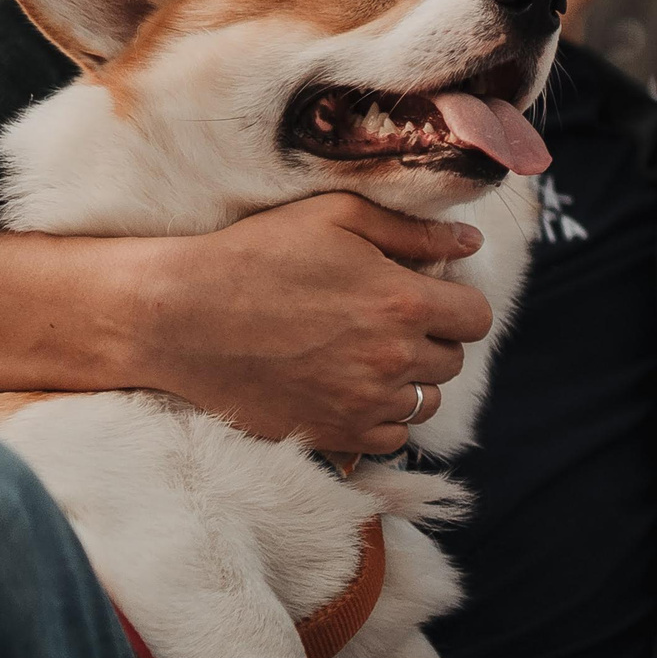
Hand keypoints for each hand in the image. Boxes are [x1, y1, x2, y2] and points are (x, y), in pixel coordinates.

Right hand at [125, 194, 493, 454]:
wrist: (179, 318)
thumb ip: (414, 230)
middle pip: (453, 361)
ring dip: (410, 381)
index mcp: (403, 303)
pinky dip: (382, 418)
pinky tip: (351, 388)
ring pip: (426, 403)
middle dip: (432, 339)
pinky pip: (392, 440)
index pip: (477, 318)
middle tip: (387, 321)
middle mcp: (392, 360)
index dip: (457, 304)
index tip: (428, 296)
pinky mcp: (334, 436)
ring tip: (367, 355)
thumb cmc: (256, 255)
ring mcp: (364, 404)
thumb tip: (470, 241)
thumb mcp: (337, 217)